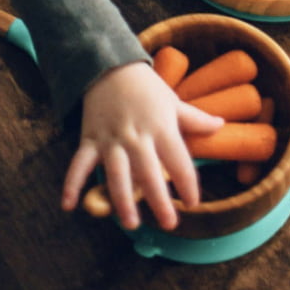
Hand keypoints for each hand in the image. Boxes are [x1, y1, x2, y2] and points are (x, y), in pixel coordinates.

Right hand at [60, 61, 222, 230]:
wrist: (110, 66)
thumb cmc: (146, 87)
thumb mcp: (172, 101)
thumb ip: (195, 119)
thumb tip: (221, 125)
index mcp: (161, 127)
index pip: (179, 160)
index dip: (188, 183)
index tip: (193, 202)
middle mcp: (137, 136)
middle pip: (150, 173)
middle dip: (160, 200)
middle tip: (169, 224)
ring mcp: (112, 139)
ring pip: (117, 174)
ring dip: (122, 199)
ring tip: (131, 223)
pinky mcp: (90, 139)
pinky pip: (79, 164)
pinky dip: (72, 183)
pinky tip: (68, 205)